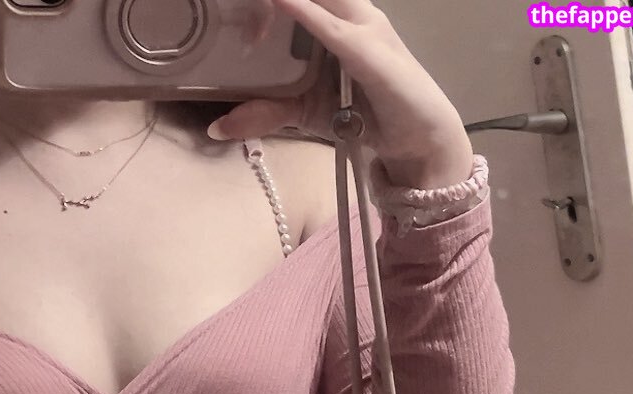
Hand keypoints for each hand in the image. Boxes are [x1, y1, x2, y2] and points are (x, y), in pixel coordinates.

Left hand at [206, 0, 473, 188]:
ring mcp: (363, 27)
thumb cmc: (364, 114)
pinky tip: (281, 1)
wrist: (415, 139)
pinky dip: (306, 13)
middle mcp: (349, 13)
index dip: (266, 1)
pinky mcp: (371, 52)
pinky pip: (333, 28)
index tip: (226, 3)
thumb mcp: (303, 111)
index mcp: (331, 17)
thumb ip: (265, 111)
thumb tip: (217, 126)